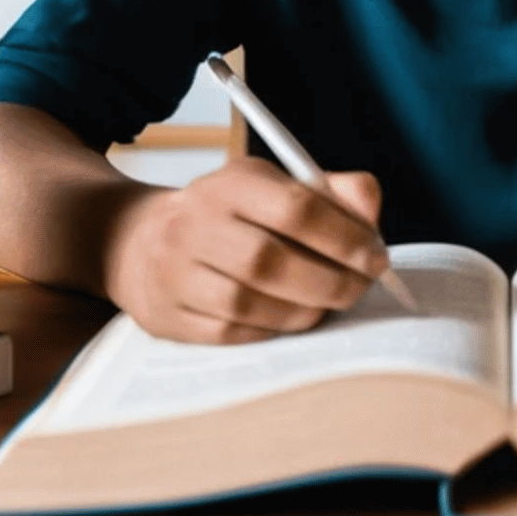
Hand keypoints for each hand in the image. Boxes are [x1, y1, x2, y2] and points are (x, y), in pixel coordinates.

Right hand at [103, 156, 389, 344]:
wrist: (138, 240)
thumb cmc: (230, 214)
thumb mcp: (273, 186)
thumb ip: (331, 191)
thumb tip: (371, 210)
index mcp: (232, 182)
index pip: (296, 207)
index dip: (345, 237)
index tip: (378, 257)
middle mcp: (196, 222)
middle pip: (271, 260)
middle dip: (329, 281)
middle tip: (359, 289)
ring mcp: (175, 271)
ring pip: (248, 302)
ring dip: (302, 310)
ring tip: (326, 306)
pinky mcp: (166, 314)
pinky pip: (227, 333)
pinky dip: (268, 330)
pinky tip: (288, 320)